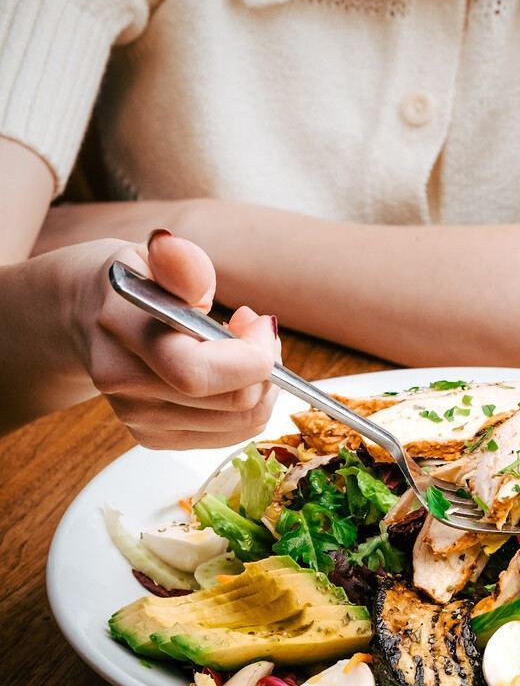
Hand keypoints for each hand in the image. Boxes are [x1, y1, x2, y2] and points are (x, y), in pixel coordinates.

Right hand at [73, 231, 280, 448]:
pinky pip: (227, 435)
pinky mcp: (153, 438)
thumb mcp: (154, 257)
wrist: (86, 317)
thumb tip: (172, 247)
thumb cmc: (135, 283)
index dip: (253, 355)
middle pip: (232, 404)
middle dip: (266, 368)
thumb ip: (178, 262)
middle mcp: (125, 384)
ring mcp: (138, 419)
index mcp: (123, 333)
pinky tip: (227, 375)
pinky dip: (243, 406)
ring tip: (241, 350)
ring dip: (260, 387)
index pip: (200, 374)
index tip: (260, 322)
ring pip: (239, 424)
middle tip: (258, 333)